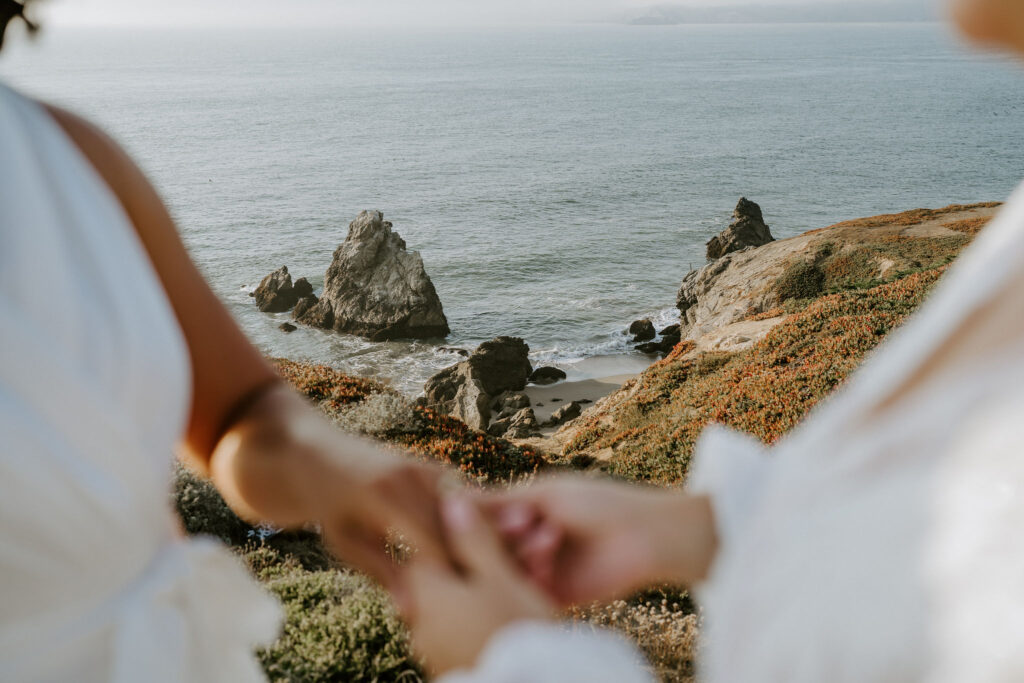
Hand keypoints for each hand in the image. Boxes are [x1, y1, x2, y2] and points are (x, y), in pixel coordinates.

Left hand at [209, 384, 450, 593]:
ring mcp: (423, 466)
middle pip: (452, 530)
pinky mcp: (430, 465)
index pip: (431, 545)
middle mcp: (409, 476)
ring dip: (464, 542)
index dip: (443, 577)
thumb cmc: (327, 504)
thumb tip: (409, 610)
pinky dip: (459, 522)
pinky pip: (457, 500)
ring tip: (462, 571)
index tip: (446, 602)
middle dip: (459, 562)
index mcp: (384, 496)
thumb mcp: (344, 542)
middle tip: (460, 593)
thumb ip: (380, 572)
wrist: (316, 453)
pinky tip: (458, 545)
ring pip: (460, 515)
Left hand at [399, 494, 554, 675]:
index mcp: (425, 594)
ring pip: (459, 606)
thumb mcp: (499, 576)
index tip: (495, 532)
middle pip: (448, 579)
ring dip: (488, 591)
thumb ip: (473, 539)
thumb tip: (451, 501)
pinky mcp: (451, 668)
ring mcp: (433, 651)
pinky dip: (485, 619)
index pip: (429, 549)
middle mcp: (419, 624)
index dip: (461, 535)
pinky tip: (519, 616)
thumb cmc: (516, 627)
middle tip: (525, 558)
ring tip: (532, 584)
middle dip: (482, 565)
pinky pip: (465, 632)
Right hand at [480, 476, 716, 605]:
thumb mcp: (547, 496)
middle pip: (494, 546)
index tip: (508, 511)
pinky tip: (547, 566)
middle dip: (508, 537)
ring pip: (508, 569)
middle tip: (529, 526)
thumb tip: (451, 494)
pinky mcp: (556, 595)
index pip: (487, 518)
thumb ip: (500, 500)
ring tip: (549, 541)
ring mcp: (542, 569)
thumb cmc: (601, 504)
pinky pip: (528, 593)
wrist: (647, 537)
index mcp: (528, 510)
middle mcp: (530, 540)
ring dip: (523, 556)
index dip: (489, 517)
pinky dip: (532, 580)